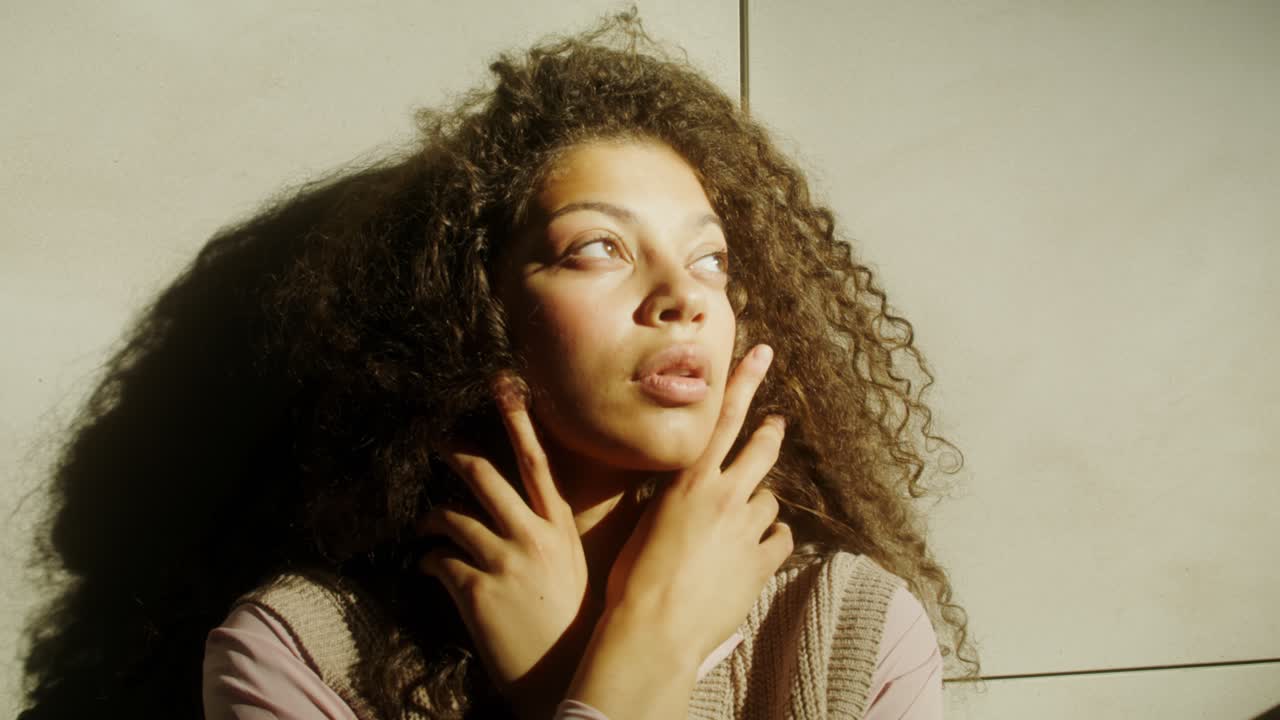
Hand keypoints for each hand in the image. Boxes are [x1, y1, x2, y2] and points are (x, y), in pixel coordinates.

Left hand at [417, 376, 590, 718]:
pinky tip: (429, 569)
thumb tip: (518, 510)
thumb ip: (548, 533)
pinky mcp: (476, 591)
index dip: (518, 420)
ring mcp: (504, 562)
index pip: (537, 461)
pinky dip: (428, 560)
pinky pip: (438, 560)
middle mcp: (533, 537)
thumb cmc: (568, 623)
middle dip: (453, 452)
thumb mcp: (570, 567)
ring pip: (453, 516)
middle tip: (432, 441)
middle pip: (485, 475)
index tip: (502, 385)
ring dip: (431, 516)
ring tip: (425, 522)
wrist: (561, 678)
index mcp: (559, 528)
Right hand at [601, 343, 791, 666]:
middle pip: (761, 450)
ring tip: (744, 520)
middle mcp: (723, 497)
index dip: (744, 382)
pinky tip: (758, 550)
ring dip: (760, 505)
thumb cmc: (632, 577)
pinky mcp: (762, 563)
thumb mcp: (643, 523)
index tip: (763, 355)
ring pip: (770, 500)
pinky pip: (781, 539)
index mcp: (689, 482)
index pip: (723, 419)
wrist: (653, 629)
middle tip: (776, 424)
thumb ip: (668, 498)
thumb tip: (679, 490)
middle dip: (770, 433)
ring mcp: (747, 530)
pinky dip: (772, 541)